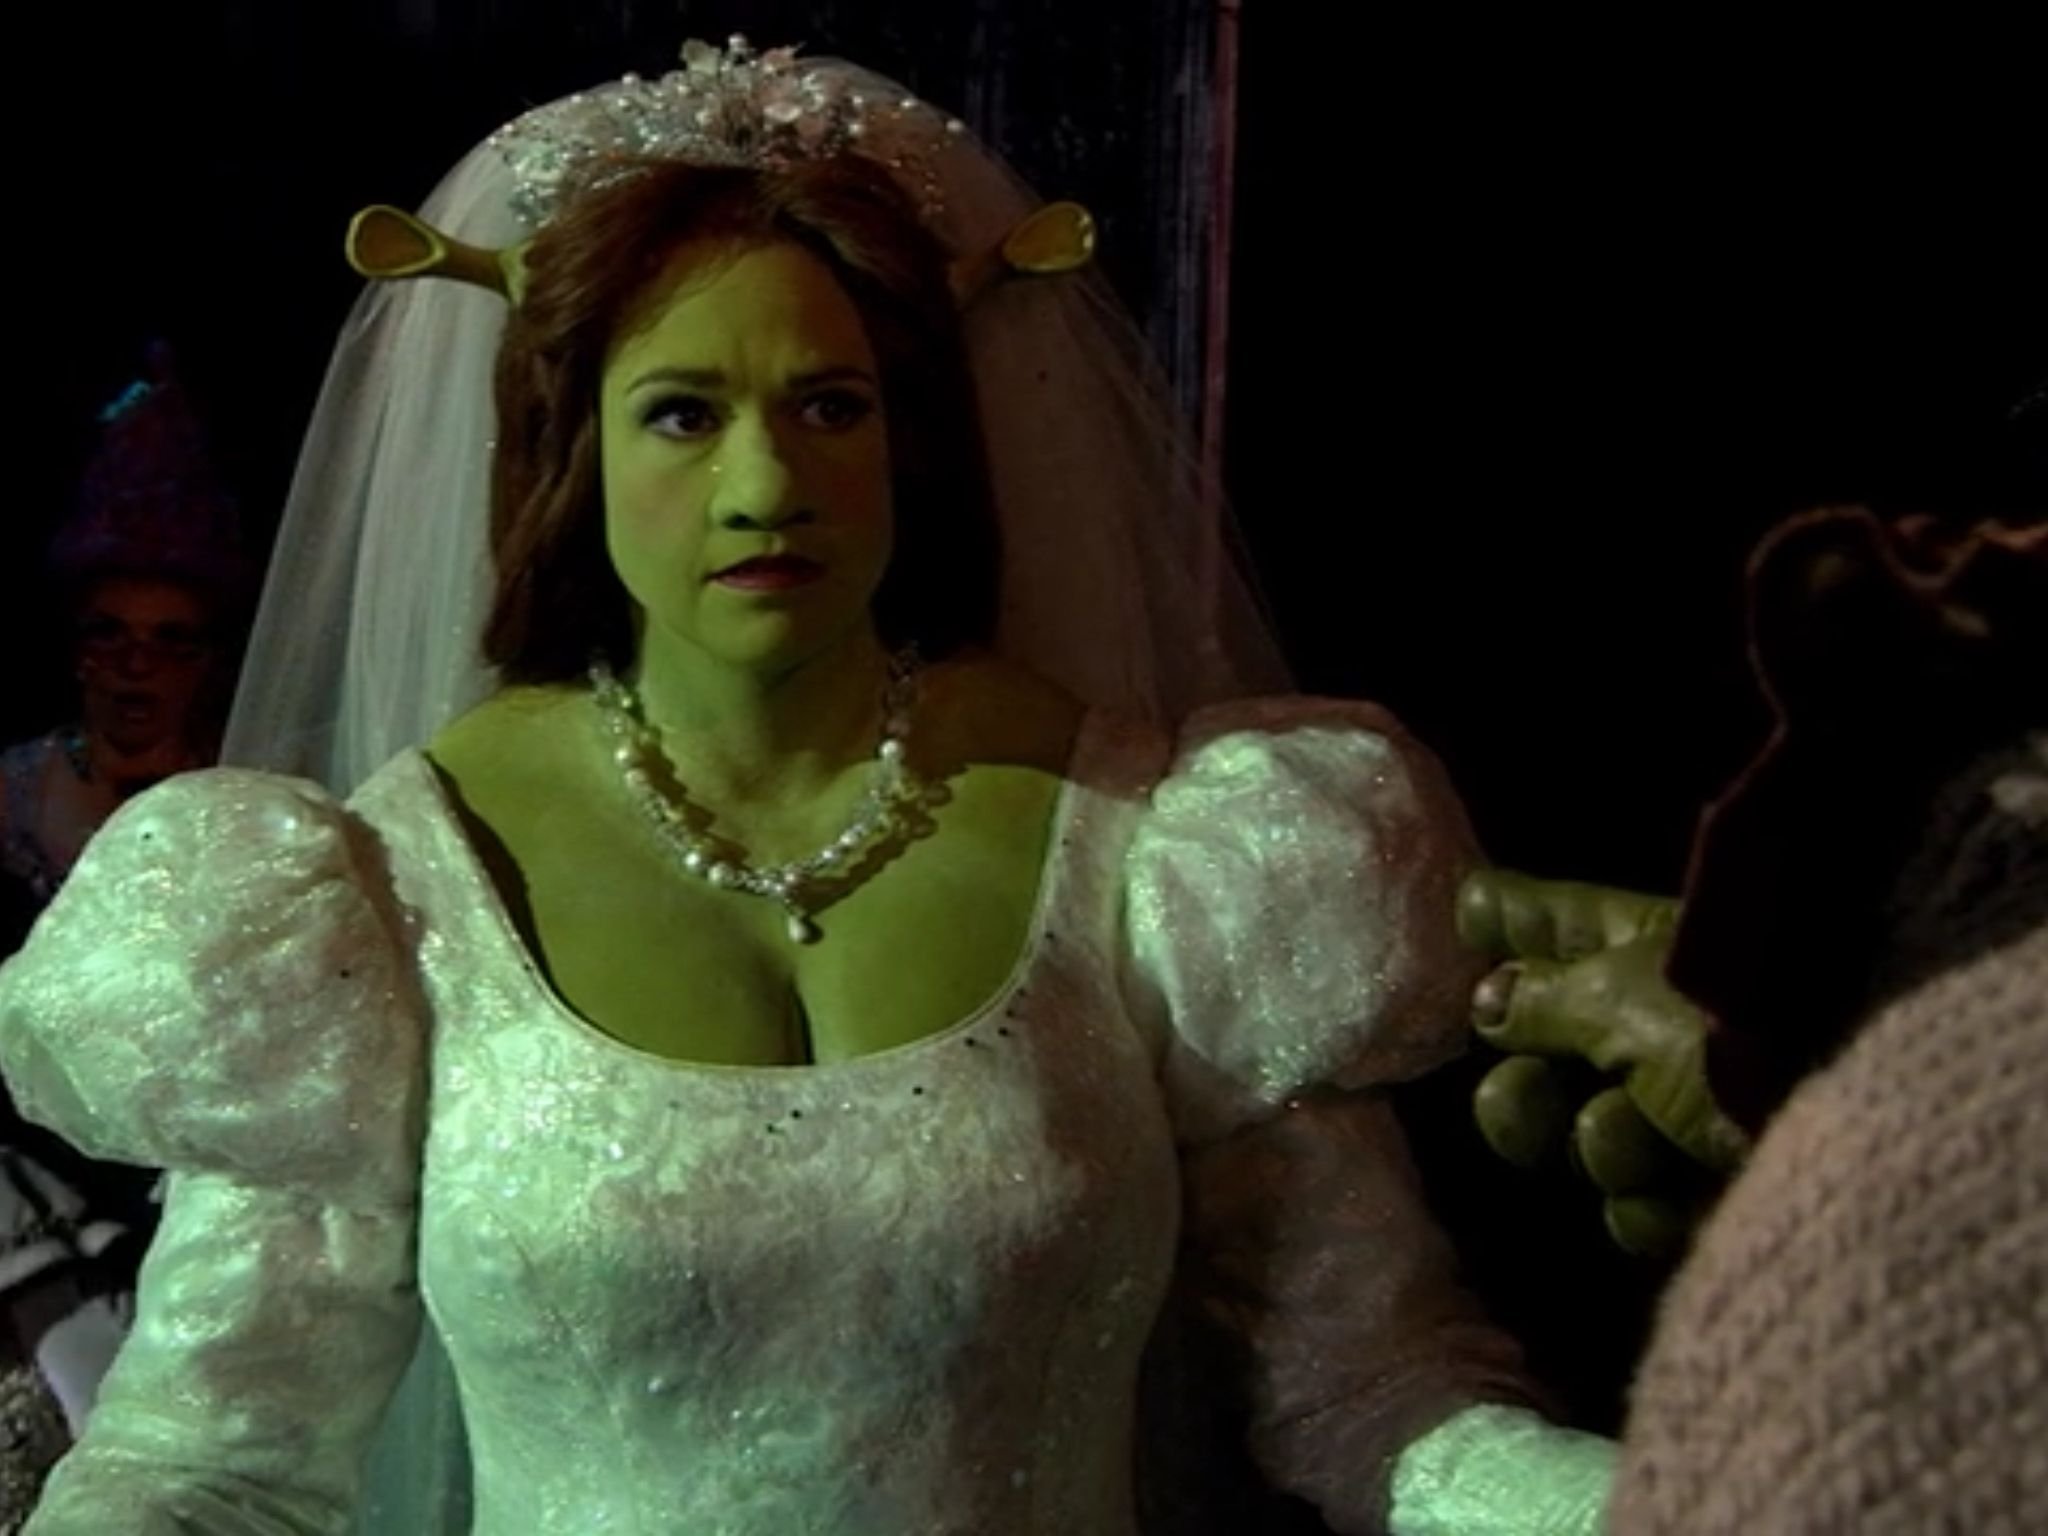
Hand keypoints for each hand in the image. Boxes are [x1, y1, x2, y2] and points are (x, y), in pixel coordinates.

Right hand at [1457, 869, 1749, 1258]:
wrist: (1867, 1134)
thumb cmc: (1736, 1033)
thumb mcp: (1622, 999)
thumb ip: (1541, 1000)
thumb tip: (1488, 1000)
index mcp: (1641, 947)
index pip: (1551, 921)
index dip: (1503, 923)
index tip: (1466, 921)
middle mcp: (1658, 1019)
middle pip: (1547, 1051)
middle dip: (1527, 1089)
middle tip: (1532, 1096)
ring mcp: (1686, 1105)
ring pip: (1585, 1136)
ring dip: (1601, 1143)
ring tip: (1642, 1143)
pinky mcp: (1712, 1187)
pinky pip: (1635, 1203)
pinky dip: (1645, 1205)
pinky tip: (1670, 1198)